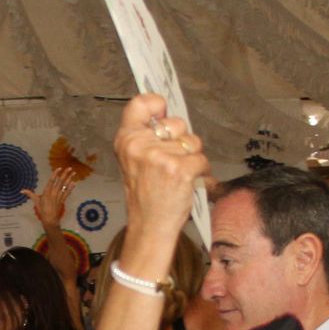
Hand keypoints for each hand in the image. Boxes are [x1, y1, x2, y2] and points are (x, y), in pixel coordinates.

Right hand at [23, 167, 79, 234]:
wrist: (50, 220)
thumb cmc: (42, 210)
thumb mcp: (36, 201)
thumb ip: (29, 194)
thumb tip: (21, 191)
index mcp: (47, 192)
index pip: (52, 181)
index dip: (56, 174)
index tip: (59, 168)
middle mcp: (54, 193)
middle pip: (60, 182)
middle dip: (65, 174)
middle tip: (70, 168)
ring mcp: (59, 197)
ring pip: (65, 186)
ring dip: (69, 179)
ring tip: (73, 173)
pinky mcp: (63, 200)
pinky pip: (67, 193)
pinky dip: (71, 188)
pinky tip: (74, 183)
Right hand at [114, 94, 207, 243]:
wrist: (149, 226)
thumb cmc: (146, 195)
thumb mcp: (134, 160)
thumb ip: (146, 137)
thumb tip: (168, 116)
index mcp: (126, 140)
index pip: (140, 104)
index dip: (157, 104)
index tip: (164, 114)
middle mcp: (140, 145)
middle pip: (176, 123)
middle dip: (182, 140)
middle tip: (172, 162)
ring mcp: (160, 157)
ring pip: (192, 142)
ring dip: (193, 158)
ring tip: (179, 176)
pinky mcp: (179, 170)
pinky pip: (202, 159)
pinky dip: (202, 171)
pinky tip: (189, 183)